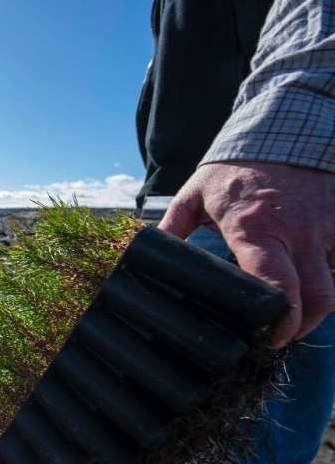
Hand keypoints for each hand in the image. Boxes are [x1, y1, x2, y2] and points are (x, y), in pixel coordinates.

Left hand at [159, 161, 334, 346]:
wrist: (281, 126)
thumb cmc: (234, 166)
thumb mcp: (195, 195)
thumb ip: (171, 229)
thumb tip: (146, 257)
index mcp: (256, 230)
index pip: (277, 286)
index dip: (279, 320)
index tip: (268, 337)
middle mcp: (298, 233)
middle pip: (318, 298)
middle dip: (304, 325)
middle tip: (283, 335)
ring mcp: (326, 227)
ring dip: (320, 304)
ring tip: (298, 314)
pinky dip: (334, 276)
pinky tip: (313, 283)